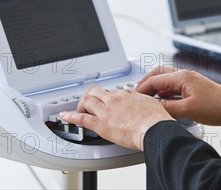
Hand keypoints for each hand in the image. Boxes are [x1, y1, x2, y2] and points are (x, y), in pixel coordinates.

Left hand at [59, 86, 173, 149]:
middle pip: (95, 92)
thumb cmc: (156, 119)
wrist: (154, 128)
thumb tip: (142, 105)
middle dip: (90, 96)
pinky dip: (70, 116)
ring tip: (79, 110)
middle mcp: (114, 99)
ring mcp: (106, 110)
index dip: (107, 97)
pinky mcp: (101, 124)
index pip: (112, 92)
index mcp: (127, 94)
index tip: (106, 102)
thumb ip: (142, 102)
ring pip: (87, 101)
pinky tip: (64, 116)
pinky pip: (81, 118)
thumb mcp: (152, 103)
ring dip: (81, 105)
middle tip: (88, 102)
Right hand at [137, 67, 220, 129]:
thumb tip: (152, 108)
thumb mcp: (187, 110)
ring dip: (156, 86)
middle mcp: (185, 74)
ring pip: (167, 79)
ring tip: (147, 98)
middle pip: (159, 73)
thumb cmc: (216, 107)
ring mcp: (190, 80)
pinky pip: (174, 86)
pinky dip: (165, 91)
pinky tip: (162, 102)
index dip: (142, 88)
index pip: (155, 79)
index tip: (134, 97)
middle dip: (146, 82)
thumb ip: (167, 108)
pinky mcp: (194, 87)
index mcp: (182, 76)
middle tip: (137, 93)